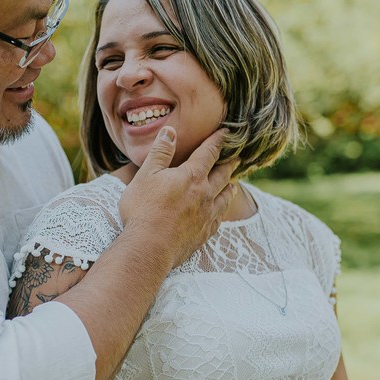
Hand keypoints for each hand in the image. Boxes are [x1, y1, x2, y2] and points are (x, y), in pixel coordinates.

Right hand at [118, 126, 237, 267]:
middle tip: (237, 157)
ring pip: (225, 197)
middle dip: (229, 163)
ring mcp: (207, 215)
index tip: (226, 133)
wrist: (149, 248)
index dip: (218, 141)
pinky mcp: (204, 233)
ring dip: (230, 188)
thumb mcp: (146, 175)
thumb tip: (171, 131)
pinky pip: (219, 218)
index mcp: (191, 176)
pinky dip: (222, 211)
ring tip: (233, 184)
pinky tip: (220, 212)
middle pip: (222, 174)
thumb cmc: (143, 210)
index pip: (209, 153)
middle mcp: (205, 194)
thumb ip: (160, 152)